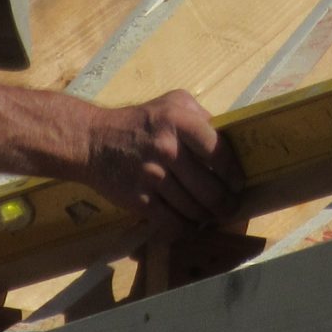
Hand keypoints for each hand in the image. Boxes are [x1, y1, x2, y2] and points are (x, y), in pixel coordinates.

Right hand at [82, 91, 242, 233]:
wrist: (93, 141)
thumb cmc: (138, 122)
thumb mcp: (171, 103)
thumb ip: (200, 116)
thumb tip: (227, 138)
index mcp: (179, 121)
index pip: (219, 152)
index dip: (233, 173)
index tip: (238, 184)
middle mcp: (167, 148)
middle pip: (210, 189)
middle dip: (226, 204)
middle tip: (230, 208)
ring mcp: (152, 176)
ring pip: (193, 209)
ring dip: (207, 217)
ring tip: (211, 217)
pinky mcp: (139, 199)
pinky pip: (172, 222)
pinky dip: (186, 228)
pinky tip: (190, 224)